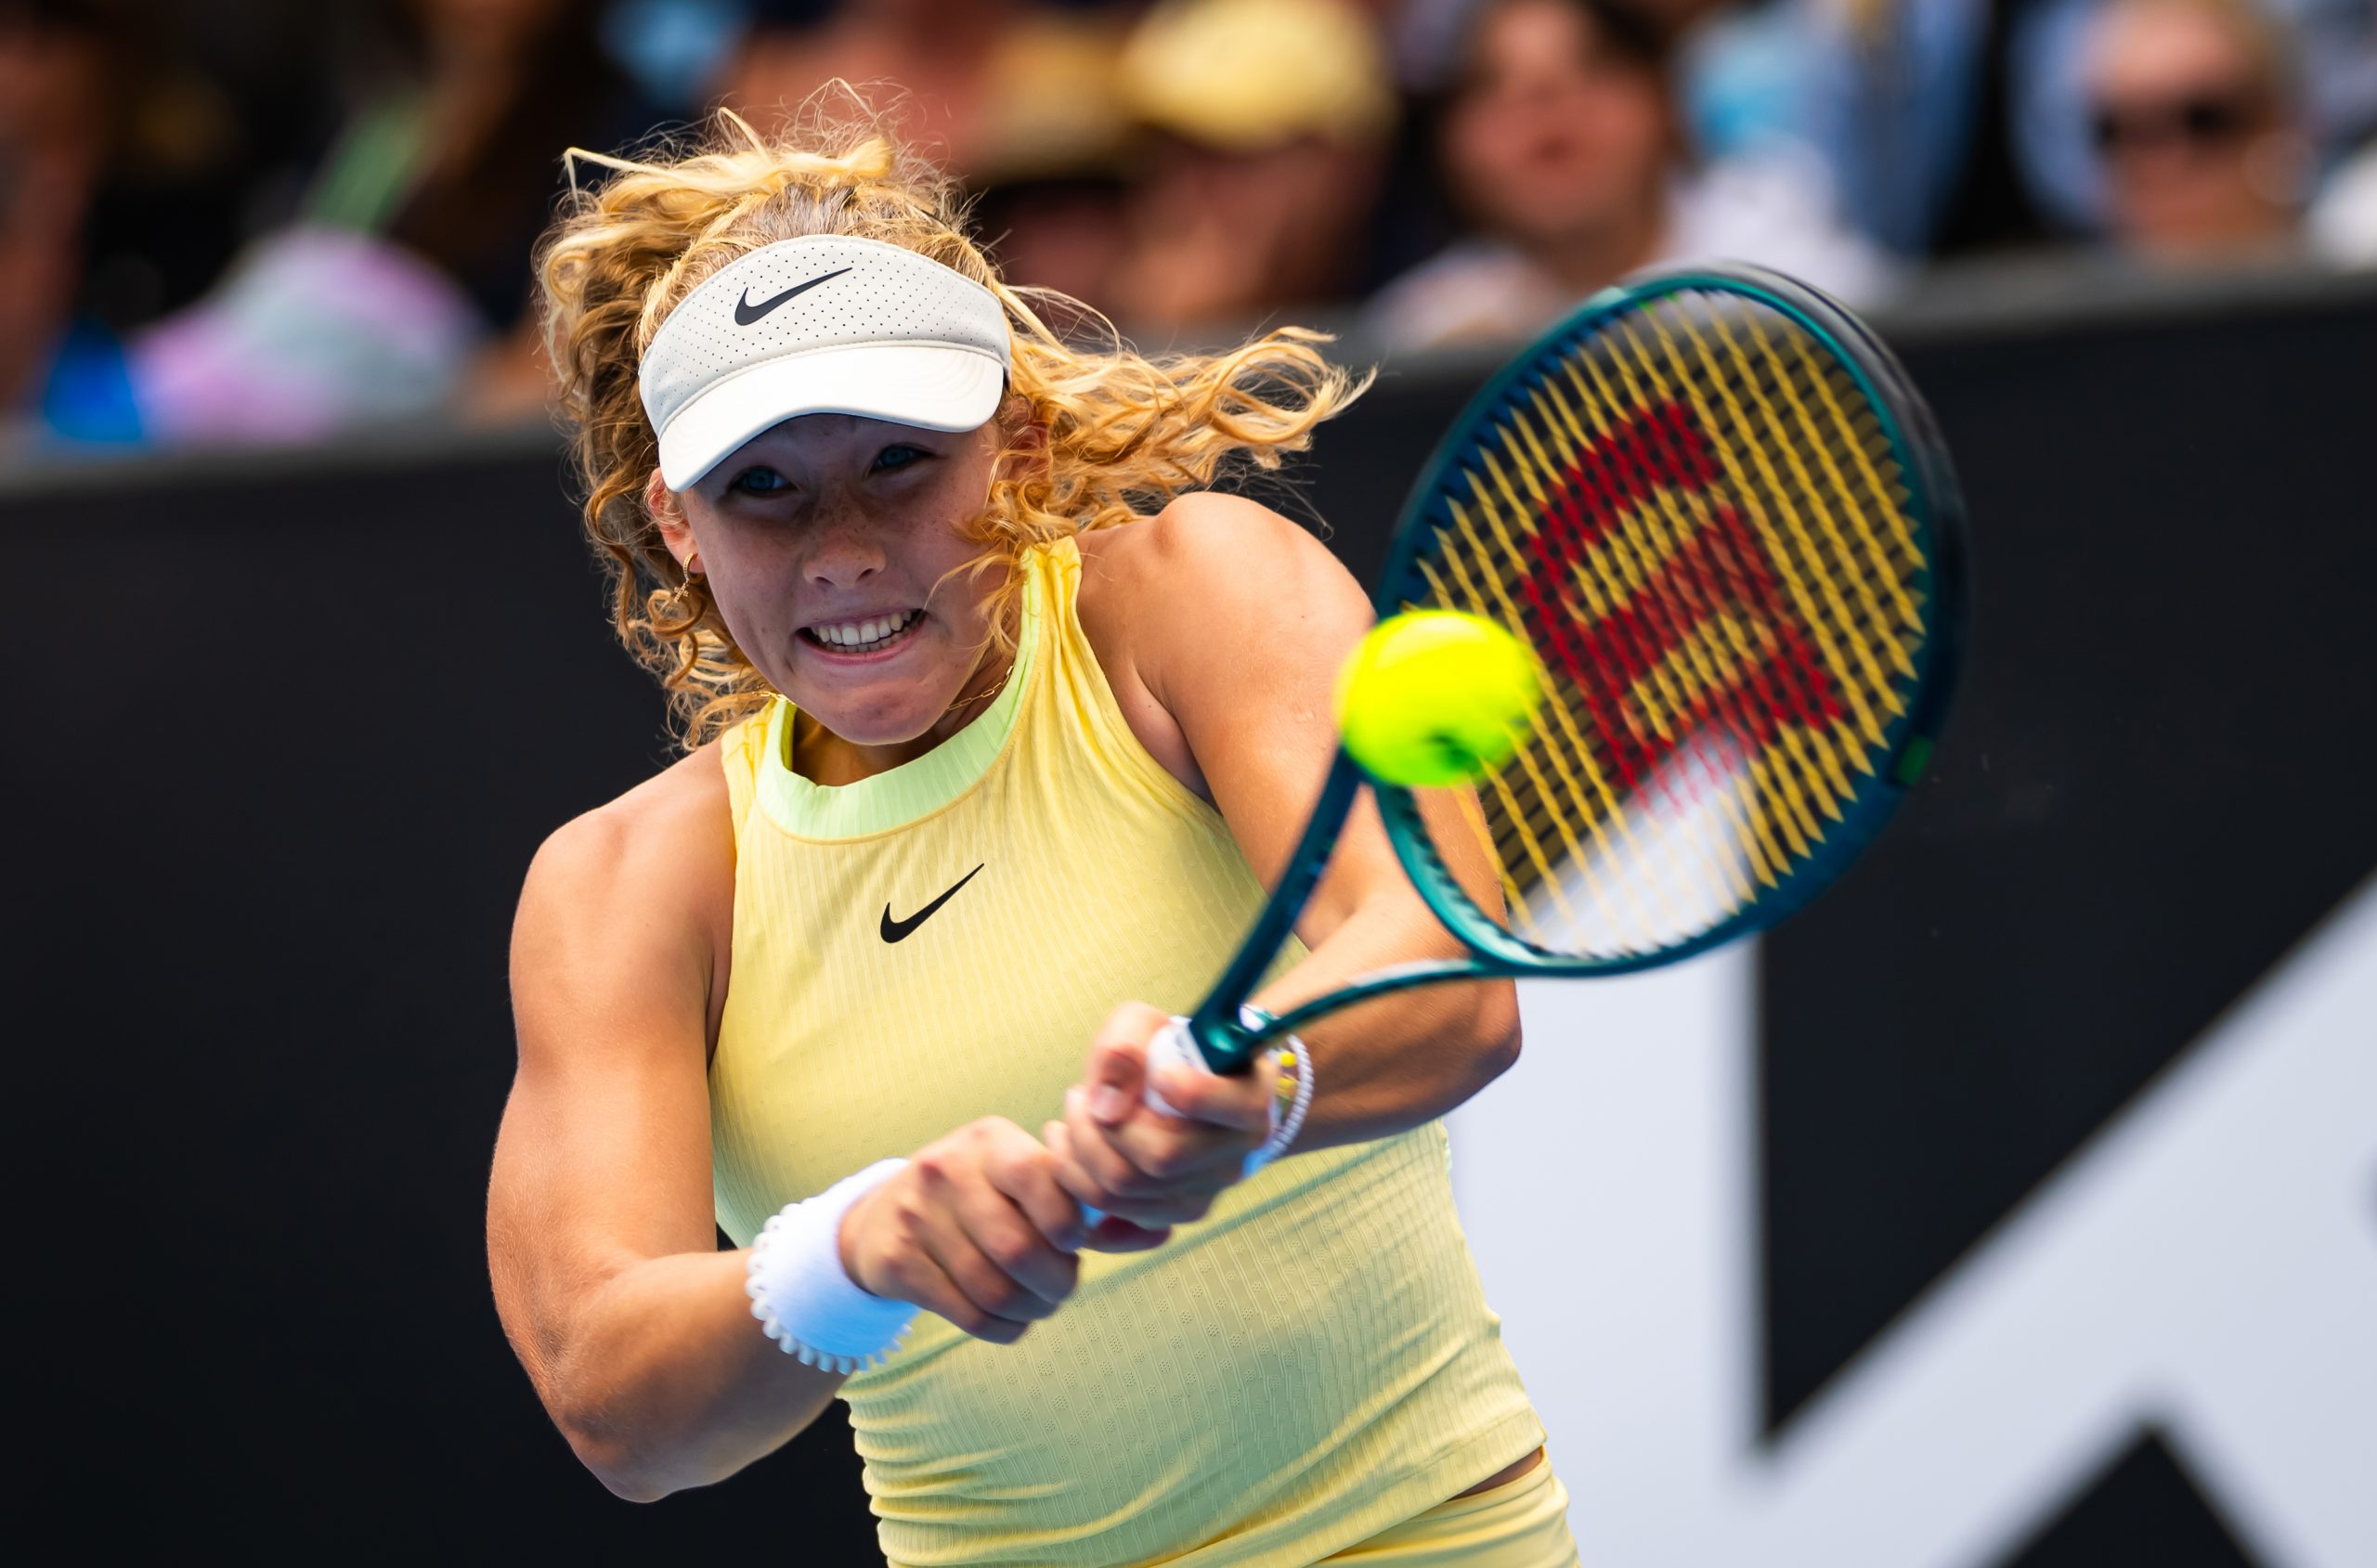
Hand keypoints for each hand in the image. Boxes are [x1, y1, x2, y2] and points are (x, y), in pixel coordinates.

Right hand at [836, 1117, 1164, 1345]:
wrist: (884, 1218)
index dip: (1067, 1224)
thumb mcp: (1024, 1180)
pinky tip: (1010, 1319)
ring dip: (1030, 1310)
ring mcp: (917, 1214)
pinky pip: (966, 1313)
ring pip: (993, 1288)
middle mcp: (948, 1169)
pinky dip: (1002, 1328)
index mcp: (991, 1141)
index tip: (1074, 1243)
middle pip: (1019, 1248)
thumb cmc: (982, 1198)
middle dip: (1056, 1282)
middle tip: (1062, 1287)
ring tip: (1039, 1304)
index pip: (1039, 1179)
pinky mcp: (897, 1259)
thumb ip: (1086, 1202)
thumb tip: (1162, 1230)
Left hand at [1044, 1002, 1278, 1229]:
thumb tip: (1106, 1110)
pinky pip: (1112, 1212)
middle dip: (1098, 1127)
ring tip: (1070, 1117)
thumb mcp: (1146, 1025)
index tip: (1159, 1074)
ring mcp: (1206, 1192)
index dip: (1189, 1092)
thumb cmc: (1166, 1051)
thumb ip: (1124, 1049)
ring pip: (1127, 1189)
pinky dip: (1078, 1180)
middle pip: (1160, 1157)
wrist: (1183, 1089)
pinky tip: (1073, 1149)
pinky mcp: (1173, 1215)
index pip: (1226, 1107)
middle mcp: (1236, 1155)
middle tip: (1076, 1095)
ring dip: (1078, 1152)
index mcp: (1249, 1101)